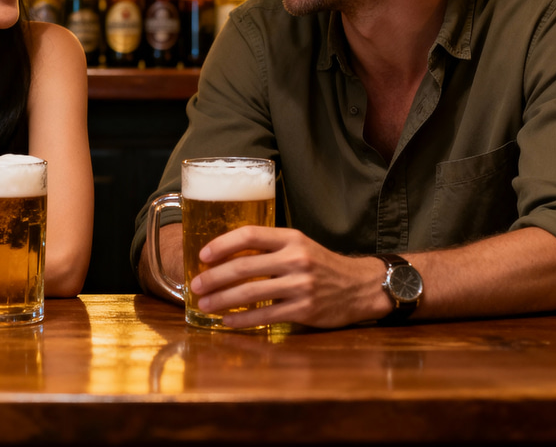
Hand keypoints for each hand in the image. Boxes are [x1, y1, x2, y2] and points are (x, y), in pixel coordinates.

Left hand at [190, 226, 388, 329]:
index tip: (203, 254)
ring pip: (251, 292)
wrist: (360, 286)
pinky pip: (266, 314)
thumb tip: (227, 256)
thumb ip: (270, 248)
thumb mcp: (299, 246)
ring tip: (204, 304)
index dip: (223, 243)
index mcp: (291, 238)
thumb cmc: (321, 265)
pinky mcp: (305, 310)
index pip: (250, 235)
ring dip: (222, 299)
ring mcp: (300, 285)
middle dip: (214, 277)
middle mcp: (295, 259)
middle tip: (195, 284)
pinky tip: (227, 321)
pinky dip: (243, 318)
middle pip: (245, 266)